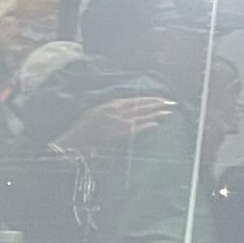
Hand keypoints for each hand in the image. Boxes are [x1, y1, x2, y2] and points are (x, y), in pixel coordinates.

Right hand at [50, 95, 174, 156]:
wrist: (70, 144)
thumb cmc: (81, 130)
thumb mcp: (94, 113)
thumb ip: (111, 109)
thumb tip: (126, 106)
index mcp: (108, 106)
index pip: (134, 100)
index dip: (149, 99)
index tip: (161, 99)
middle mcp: (114, 113)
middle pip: (141, 107)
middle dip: (158, 104)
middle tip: (172, 103)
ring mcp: (115, 125)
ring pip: (140, 117)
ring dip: (156, 114)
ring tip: (169, 112)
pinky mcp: (116, 137)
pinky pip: (134, 130)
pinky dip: (145, 127)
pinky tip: (156, 125)